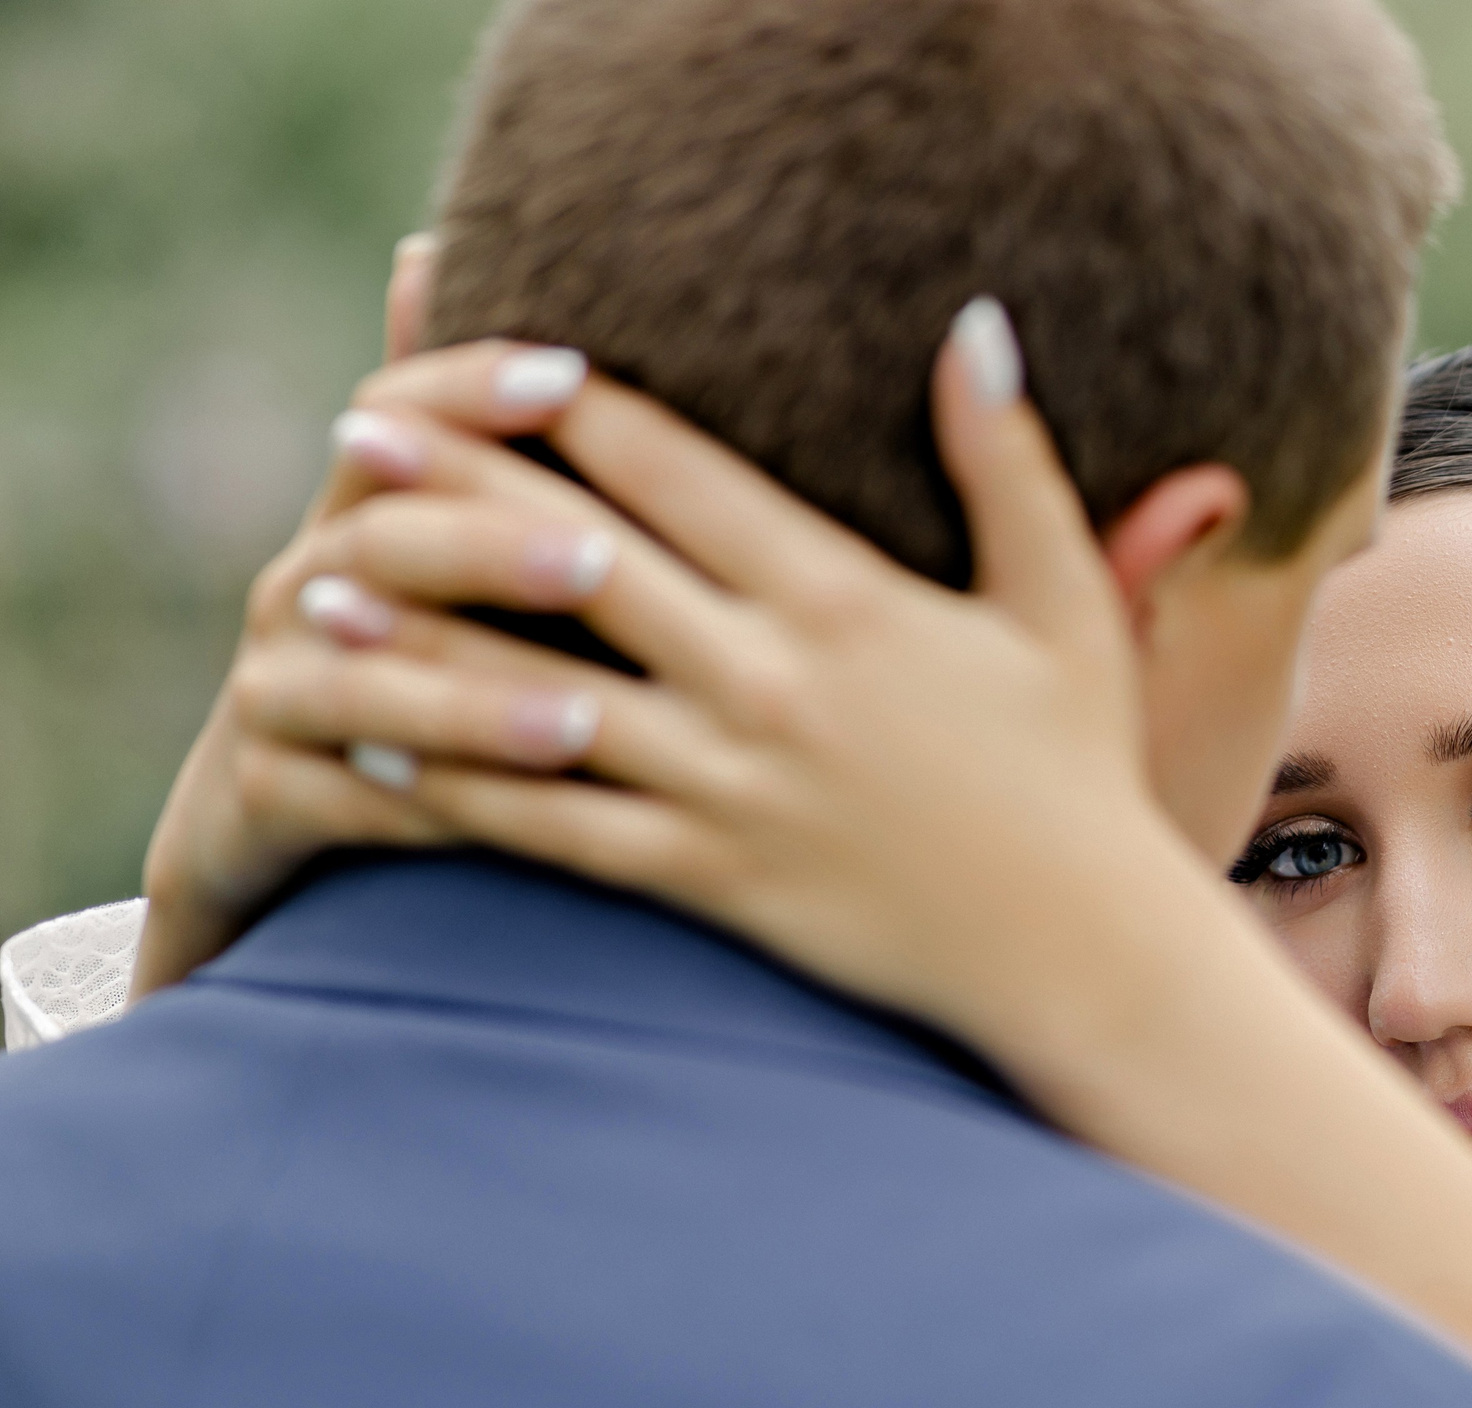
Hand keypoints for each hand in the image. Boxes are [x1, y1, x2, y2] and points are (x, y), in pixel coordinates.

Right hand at [134, 235, 615, 993]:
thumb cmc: (441, 646)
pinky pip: (346, 805)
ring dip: (475, 702)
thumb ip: (522, 441)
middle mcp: (307, 582)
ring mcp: (278, 688)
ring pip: (366, 684)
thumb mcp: (482, 545)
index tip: (576, 372)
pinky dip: (426, 815)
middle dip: (491, 548)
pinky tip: (514, 826)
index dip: (476, 387)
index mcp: (370, 505)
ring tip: (584, 722)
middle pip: (388, 543)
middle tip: (602, 561)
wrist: (299, 800)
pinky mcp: (269, 798)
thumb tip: (515, 271)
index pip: (407, 412)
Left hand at [189, 305, 1174, 1046]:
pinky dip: (461, 793)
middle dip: (457, 494)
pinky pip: (558, 830)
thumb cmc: (1079, 770)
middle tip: (354, 438)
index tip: (485, 357)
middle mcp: (769, 680)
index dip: (569, 409)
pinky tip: (383, 756)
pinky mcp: (710, 879)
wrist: (1083, 950)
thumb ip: (1007, 462)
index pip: (676, 477)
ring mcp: (730, 785)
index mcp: (844, 597)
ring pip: (539, 700)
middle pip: (578, 564)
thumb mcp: (1064, 600)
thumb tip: (974, 323)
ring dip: (421, 645)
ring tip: (318, 596)